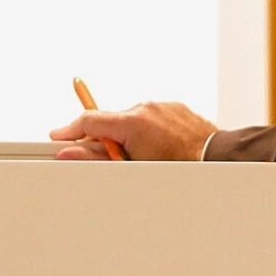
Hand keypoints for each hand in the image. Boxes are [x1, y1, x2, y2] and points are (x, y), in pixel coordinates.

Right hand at [50, 101, 215, 160]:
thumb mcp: (131, 168)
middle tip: (111, 159)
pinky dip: (148, 131)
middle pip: (110, 121)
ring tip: (143, 157)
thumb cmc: (178, 168)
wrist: (216, 160)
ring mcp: (162, 106)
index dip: (71, 130)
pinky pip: (151, 118)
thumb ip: (96, 159)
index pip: (89, 119)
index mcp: (132, 121)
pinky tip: (158, 149)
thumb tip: (70, 154)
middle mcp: (146, 108)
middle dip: (105, 139)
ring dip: (128, 136)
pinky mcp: (175, 109)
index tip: (59, 137)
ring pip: (131, 121)